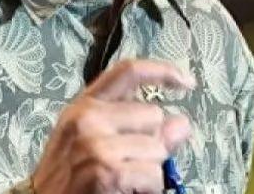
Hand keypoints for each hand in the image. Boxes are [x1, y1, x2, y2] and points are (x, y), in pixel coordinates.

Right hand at [30, 59, 193, 193]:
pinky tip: (128, 190)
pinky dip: (148, 189)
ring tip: (124, 179)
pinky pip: (154, 175)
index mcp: (84, 104)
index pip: (128, 72)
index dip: (162, 71)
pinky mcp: (107, 170)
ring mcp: (96, 143)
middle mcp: (88, 117)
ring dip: (150, 170)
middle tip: (127, 162)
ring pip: (158, 148)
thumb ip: (134, 126)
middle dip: (151, 142)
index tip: (186, 81)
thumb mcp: (91, 140)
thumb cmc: (67, 176)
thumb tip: (181, 123)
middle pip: (154, 115)